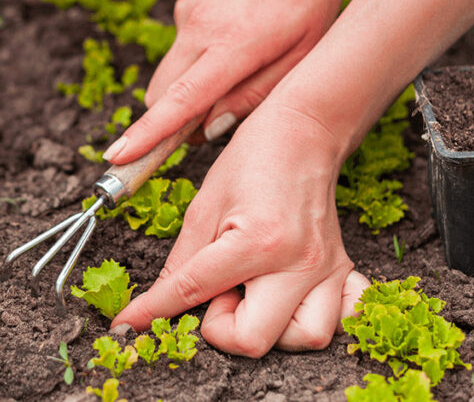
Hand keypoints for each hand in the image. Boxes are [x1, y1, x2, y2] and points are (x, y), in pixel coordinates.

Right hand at [103, 0, 339, 162]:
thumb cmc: (307, 9)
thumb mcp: (300, 58)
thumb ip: (254, 97)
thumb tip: (209, 129)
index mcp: (233, 45)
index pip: (182, 99)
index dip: (149, 132)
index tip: (120, 155)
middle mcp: (201, 27)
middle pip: (162, 94)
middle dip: (178, 117)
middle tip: (216, 118)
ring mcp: (189, 13)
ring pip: (170, 74)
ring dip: (190, 87)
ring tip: (235, 68)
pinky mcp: (186, 6)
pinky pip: (181, 49)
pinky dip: (198, 60)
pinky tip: (232, 42)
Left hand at [111, 107, 368, 356]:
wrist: (305, 131)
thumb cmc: (252, 159)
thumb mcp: (204, 206)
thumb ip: (180, 262)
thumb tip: (153, 304)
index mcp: (257, 242)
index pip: (193, 293)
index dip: (152, 312)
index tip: (128, 324)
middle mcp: (298, 263)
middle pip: (254, 342)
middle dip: (223, 328)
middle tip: (217, 292)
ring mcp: (327, 269)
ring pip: (305, 339)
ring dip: (270, 329)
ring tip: (251, 294)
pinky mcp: (342, 268)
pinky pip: (344, 316)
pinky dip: (315, 318)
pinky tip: (292, 300)